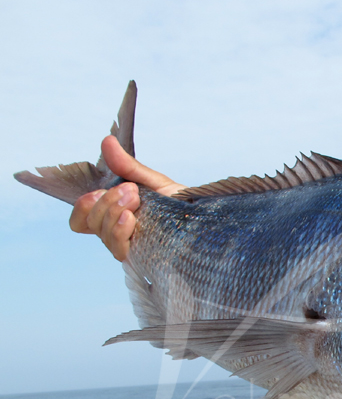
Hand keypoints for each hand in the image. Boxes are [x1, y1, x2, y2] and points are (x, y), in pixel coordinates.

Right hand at [69, 135, 185, 260]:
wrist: (203, 219)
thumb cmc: (180, 203)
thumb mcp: (151, 180)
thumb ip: (126, 165)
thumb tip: (107, 140)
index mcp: (114, 215)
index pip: (81, 219)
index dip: (82, 207)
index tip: (99, 191)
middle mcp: (117, 232)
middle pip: (90, 222)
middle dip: (106, 201)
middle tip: (131, 190)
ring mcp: (129, 246)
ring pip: (102, 234)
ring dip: (114, 212)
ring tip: (136, 199)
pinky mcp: (141, 258)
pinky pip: (118, 249)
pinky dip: (119, 230)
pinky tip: (131, 218)